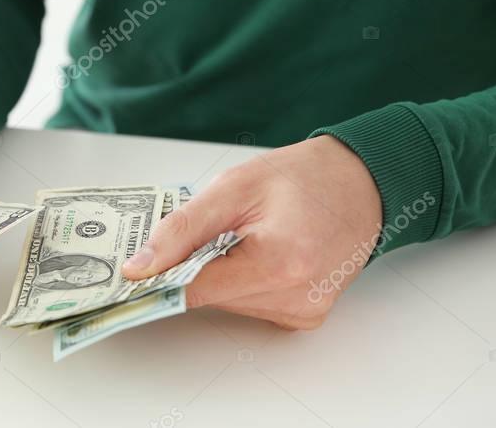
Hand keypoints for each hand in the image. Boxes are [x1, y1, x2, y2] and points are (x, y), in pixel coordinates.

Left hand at [121, 136, 381, 329]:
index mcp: (278, 264)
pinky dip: (244, 279)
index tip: (133, 270)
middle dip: (198, 264)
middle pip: (209, 297)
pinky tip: (264, 251)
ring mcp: (303, 312)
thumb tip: (138, 268)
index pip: (192, 291)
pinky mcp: (306, 316)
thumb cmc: (303, 177)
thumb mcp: (233, 188)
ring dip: (222, 271)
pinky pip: (252, 305)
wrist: (362, 183)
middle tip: (216, 226)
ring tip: (248, 234)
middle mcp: (295, 298)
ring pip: (227, 303)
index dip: (159, 278)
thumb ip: (181, 230)